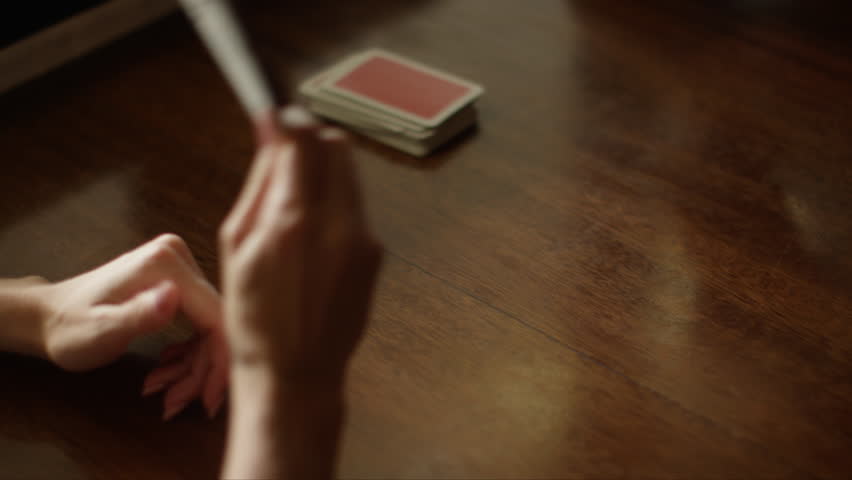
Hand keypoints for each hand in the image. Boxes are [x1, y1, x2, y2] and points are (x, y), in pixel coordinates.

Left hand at [40, 234, 227, 418]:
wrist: (47, 317)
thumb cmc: (68, 329)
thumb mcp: (100, 331)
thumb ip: (137, 315)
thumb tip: (173, 297)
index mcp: (166, 264)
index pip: (215, 316)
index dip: (218, 361)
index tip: (208, 400)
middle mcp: (178, 257)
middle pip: (215, 323)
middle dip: (202, 369)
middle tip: (176, 403)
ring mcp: (179, 266)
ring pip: (209, 326)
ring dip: (194, 366)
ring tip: (166, 393)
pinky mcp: (177, 280)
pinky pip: (198, 322)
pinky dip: (188, 354)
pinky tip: (167, 371)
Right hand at [218, 106, 381, 477]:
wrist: (297, 372)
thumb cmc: (254, 315)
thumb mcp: (237, 245)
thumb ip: (260, 182)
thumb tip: (271, 129)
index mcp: (295, 220)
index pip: (304, 137)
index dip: (290, 118)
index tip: (277, 116)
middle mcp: (339, 224)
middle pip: (336, 146)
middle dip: (311, 139)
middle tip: (286, 154)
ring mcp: (365, 239)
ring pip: (350, 173)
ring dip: (325, 169)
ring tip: (296, 200)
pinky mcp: (376, 253)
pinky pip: (357, 205)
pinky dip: (336, 200)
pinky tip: (314, 232)